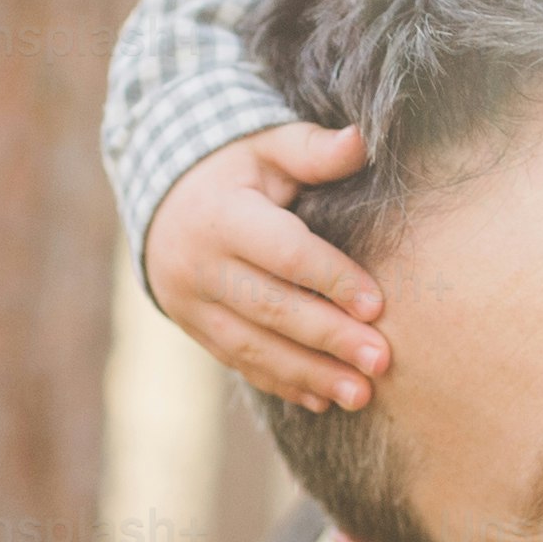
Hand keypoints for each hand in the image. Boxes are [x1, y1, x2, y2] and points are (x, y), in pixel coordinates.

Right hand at [146, 126, 386, 409]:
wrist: (161, 199)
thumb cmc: (234, 170)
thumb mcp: (267, 147)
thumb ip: (312, 150)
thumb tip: (360, 141)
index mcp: (221, 216)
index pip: (283, 253)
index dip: (331, 278)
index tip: (377, 306)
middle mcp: (198, 265)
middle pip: (271, 308)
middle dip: (329, 338)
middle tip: (381, 360)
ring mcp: (190, 304)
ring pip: (253, 347)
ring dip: (310, 374)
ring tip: (361, 394)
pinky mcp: (194, 329)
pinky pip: (239, 363)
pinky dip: (282, 383)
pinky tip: (322, 400)